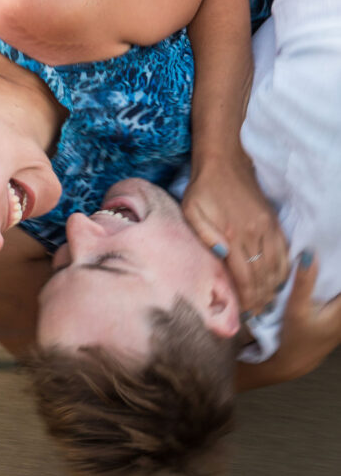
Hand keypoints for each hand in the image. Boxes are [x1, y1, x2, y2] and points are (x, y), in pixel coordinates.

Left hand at [182, 151, 288, 315]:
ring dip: (272, 287)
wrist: (224, 162)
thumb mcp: (192, 210)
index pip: (245, 276)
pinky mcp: (273, 221)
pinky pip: (284, 251)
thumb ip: (204, 235)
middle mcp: (254, 232)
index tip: (244, 312)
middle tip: (254, 313)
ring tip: (264, 302)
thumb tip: (220, 257)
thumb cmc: (202, 188)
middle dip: (260, 298)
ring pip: (277, 266)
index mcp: (232, 233)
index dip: (246, 297)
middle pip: (263, 276)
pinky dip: (282, 270)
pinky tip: (275, 280)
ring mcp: (267, 226)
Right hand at [237, 252, 340, 388]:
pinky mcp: (336, 315)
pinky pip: (336, 293)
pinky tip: (319, 273)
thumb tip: (309, 254)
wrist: (293, 362)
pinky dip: (331, 282)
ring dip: (333, 274)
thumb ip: (303, 282)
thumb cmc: (294, 338)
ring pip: (338, 288)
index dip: (338, 261)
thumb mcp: (296, 309)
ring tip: (326, 254)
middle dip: (335, 265)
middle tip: (328, 247)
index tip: (335, 245)